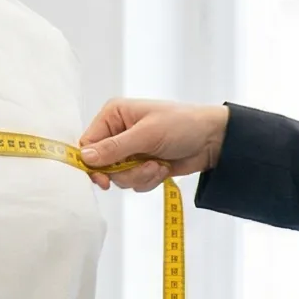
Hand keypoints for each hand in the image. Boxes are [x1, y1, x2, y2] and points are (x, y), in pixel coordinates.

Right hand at [78, 99, 230, 191]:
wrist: (213, 140)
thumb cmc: (183, 125)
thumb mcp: (147, 134)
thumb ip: (115, 148)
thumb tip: (85, 157)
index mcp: (114, 115)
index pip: (88, 143)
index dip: (92, 164)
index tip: (103, 180)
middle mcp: (118, 132)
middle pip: (102, 165)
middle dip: (125, 172)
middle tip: (146, 167)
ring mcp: (130, 151)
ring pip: (118, 177)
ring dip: (139, 176)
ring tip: (158, 165)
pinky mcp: (142, 165)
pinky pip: (133, 183)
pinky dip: (148, 180)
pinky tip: (163, 169)